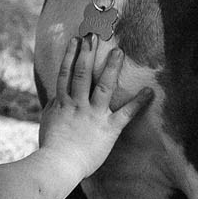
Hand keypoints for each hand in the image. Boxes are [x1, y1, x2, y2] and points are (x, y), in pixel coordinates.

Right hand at [37, 33, 153, 180]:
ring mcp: (93, 114)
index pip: (66, 73)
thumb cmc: (51, 146)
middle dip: (89, 52)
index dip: (71, 54)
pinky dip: (139, 103)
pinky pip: (126, 113)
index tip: (76, 39)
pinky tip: (150, 92)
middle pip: (83, 73)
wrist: (58, 164)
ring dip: (111, 67)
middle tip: (95, 34)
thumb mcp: (48, 122)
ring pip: (103, 86)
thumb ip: (53, 107)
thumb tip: (55, 97)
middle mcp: (78, 103)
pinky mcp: (108, 128)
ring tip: (119, 51)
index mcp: (62, 102)